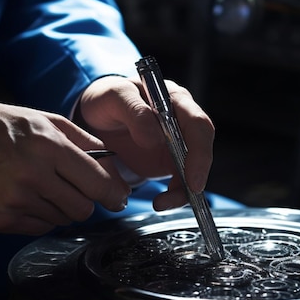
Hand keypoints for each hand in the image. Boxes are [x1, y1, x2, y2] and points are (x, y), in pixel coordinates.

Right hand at [0, 101, 130, 234]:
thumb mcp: (43, 118)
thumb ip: (82, 139)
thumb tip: (111, 161)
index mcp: (48, 147)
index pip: (97, 182)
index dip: (114, 193)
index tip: (119, 197)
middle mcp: (33, 177)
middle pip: (83, 208)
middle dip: (86, 200)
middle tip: (74, 187)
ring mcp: (15, 202)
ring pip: (62, 219)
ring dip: (61, 206)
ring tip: (41, 186)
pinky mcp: (0, 220)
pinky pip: (39, 227)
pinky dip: (40, 215)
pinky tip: (26, 196)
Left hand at [77, 75, 214, 210]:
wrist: (96, 117)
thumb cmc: (107, 100)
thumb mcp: (114, 97)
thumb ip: (135, 112)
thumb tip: (155, 138)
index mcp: (174, 99)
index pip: (197, 123)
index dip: (199, 151)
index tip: (191, 175)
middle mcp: (182, 120)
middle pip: (202, 147)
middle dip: (197, 172)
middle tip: (189, 192)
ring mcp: (178, 142)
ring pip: (194, 168)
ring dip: (184, 189)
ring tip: (163, 202)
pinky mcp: (170, 161)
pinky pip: (180, 180)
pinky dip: (174, 194)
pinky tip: (162, 202)